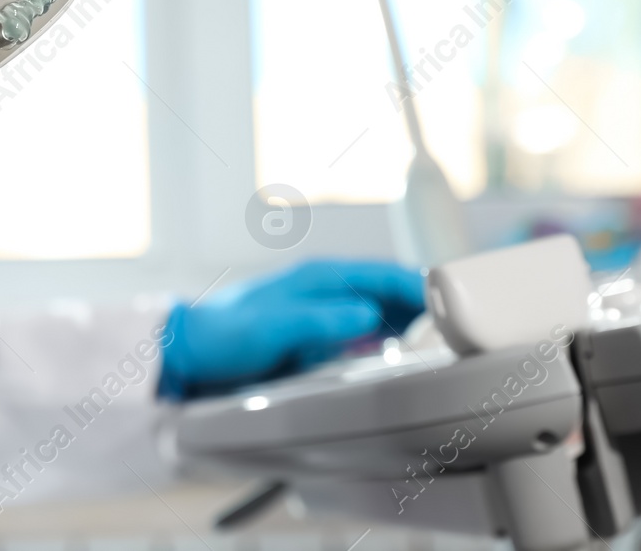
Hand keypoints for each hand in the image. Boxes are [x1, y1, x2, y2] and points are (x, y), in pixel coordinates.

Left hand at [157, 260, 424, 398]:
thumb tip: (367, 316)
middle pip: (387, 296)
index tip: (450, 303)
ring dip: (405, 330)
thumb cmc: (222, 335)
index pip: (383, 276)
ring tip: (436, 349)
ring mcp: (318, 316)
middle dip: (422, 309)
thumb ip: (323, 320)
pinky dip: (381, 348)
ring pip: (377, 318)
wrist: (185, 355)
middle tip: (454, 331)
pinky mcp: (311, 341)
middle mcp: (323, 293)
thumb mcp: (275, 328)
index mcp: (318, 279)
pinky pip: (358, 340)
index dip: (419, 288)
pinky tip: (394, 364)